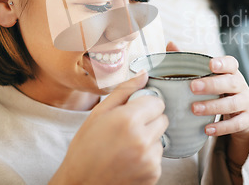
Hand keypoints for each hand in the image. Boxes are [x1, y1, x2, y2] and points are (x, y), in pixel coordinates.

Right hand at [50, 73, 167, 184]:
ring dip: (149, 140)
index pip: (157, 101)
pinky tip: (129, 161)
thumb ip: (124, 91)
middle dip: (149, 121)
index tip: (133, 112)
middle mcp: (142, 139)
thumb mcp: (98, 114)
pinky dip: (147, 158)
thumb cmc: (85, 148)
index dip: (145, 105)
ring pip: (161, 139)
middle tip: (128, 130)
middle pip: (163, 119)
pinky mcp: (153, 174)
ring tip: (126, 148)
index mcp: (128, 120)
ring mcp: (149, 159)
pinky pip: (158, 158)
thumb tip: (143, 74)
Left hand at [192, 55, 248, 173]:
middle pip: (231, 82)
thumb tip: (170, 44)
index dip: (222, 63)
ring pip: (233, 103)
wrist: (245, 113)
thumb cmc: (221, 89)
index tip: (210, 64)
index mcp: (231, 72)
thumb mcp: (210, 76)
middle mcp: (240, 85)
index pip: (231, 64)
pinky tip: (207, 129)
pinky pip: (237, 124)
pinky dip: (222, 128)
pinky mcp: (247, 120)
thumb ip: (191, 61)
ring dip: (213, 106)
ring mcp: (245, 103)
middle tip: (193, 87)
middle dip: (212, 85)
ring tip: (194, 109)